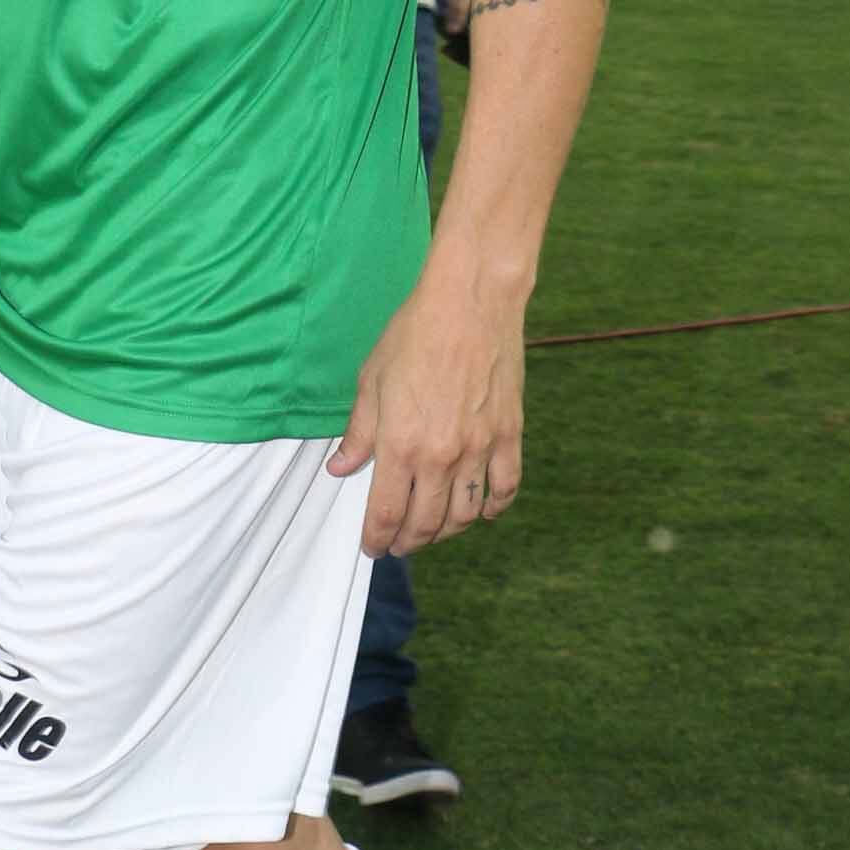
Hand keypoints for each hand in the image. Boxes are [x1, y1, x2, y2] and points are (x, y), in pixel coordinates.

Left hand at [326, 275, 524, 557]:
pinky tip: (480, 513)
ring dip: (446, 531)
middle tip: (398, 543)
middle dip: (408, 541)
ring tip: (432, 530)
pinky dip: (492, 508)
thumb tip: (340, 467)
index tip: (372, 546)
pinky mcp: (509, 435)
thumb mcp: (371, 381)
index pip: (385, 513)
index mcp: (400, 445)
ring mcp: (479, 448)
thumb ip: (358, 431)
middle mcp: (441, 456)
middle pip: (425, 523)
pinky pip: (505, 488)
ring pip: (464, 514)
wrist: (471, 303)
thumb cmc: (414, 334)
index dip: (376, 538)